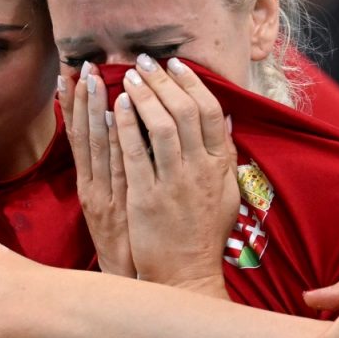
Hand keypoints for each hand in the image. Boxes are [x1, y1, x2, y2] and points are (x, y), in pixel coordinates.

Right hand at [60, 63, 134, 276]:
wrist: (136, 281)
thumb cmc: (130, 241)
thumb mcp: (118, 203)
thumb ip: (118, 170)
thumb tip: (121, 133)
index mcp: (89, 184)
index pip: (78, 136)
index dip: (73, 105)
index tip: (70, 74)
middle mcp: (92, 186)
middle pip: (83, 135)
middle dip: (82, 99)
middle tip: (81, 66)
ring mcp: (106, 195)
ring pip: (98, 146)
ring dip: (95, 111)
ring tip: (94, 80)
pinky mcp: (123, 204)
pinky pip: (120, 165)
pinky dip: (117, 140)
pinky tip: (117, 116)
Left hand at [112, 55, 237, 295]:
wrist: (185, 276)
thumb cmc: (203, 235)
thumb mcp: (225, 193)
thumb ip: (225, 156)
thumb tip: (227, 118)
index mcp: (220, 167)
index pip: (211, 111)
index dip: (193, 83)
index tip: (176, 65)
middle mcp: (200, 171)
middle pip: (184, 111)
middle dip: (163, 80)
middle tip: (145, 61)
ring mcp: (173, 183)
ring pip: (159, 126)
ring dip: (143, 95)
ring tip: (127, 76)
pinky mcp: (145, 197)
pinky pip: (134, 153)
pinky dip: (124, 126)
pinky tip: (112, 107)